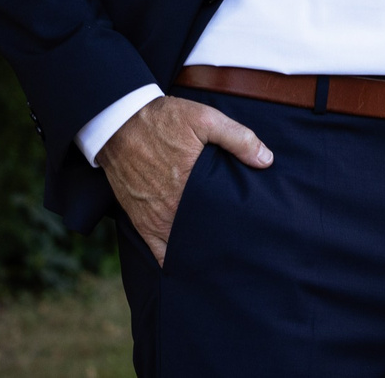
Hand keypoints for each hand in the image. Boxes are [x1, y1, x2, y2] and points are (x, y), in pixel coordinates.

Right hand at [97, 94, 272, 263]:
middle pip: (203, 237)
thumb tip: (266, 160)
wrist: (118, 123)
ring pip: (182, 248)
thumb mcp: (206, 118)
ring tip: (218, 259)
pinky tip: (186, 265)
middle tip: (239, 248)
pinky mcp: (140, 220)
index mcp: (191, 186)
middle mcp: (172, 209)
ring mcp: (154, 218)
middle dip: (221, 243)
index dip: (237, 228)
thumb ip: (238, 138)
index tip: (252, 235)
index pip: (221, 219)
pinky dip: (172, 260)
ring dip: (199, 253)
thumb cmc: (163, 120)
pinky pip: (156, 250)